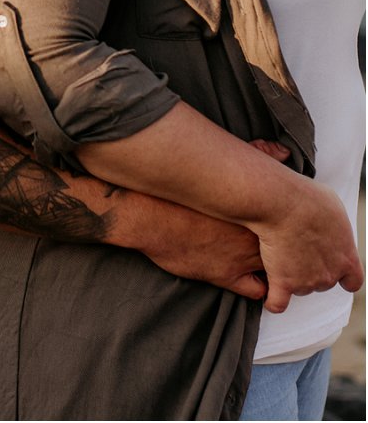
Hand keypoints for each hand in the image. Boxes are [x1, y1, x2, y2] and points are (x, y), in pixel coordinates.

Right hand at [138, 136, 290, 298]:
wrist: (153, 216)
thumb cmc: (182, 190)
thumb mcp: (224, 166)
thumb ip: (256, 155)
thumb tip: (281, 150)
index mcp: (256, 209)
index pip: (287, 220)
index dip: (287, 222)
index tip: (284, 221)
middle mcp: (255, 234)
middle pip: (286, 247)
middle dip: (286, 247)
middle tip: (281, 243)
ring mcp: (243, 258)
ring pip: (278, 272)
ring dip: (276, 270)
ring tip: (271, 262)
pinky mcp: (228, 276)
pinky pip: (258, 290)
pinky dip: (259, 288)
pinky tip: (254, 280)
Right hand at [255, 179, 363, 313]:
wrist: (281, 203)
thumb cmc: (307, 199)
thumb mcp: (333, 205)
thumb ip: (335, 224)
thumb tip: (330, 222)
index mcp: (346, 257)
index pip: (353, 280)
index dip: (343, 277)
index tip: (335, 272)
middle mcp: (329, 274)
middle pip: (322, 282)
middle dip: (311, 269)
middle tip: (297, 248)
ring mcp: (306, 281)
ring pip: (299, 287)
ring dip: (291, 276)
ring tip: (278, 253)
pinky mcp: (283, 283)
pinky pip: (278, 303)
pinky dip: (273, 300)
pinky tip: (269, 293)